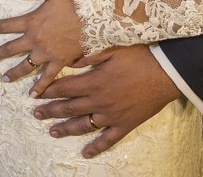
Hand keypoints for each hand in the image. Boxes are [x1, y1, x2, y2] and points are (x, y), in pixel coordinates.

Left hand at [0, 0, 82, 96]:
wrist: (94, 18)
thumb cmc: (74, 1)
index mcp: (31, 21)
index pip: (7, 25)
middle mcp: (35, 39)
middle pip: (11, 48)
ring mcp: (46, 53)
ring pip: (25, 65)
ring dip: (13, 72)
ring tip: (4, 78)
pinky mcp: (59, 62)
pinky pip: (47, 77)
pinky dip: (40, 86)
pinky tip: (33, 95)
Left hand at [34, 45, 181, 158]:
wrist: (167, 73)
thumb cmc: (140, 56)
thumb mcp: (112, 48)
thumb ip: (89, 54)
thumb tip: (69, 58)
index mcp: (94, 81)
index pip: (65, 87)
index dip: (49, 90)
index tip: (35, 94)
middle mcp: (99, 101)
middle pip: (69, 108)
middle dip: (51, 111)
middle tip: (36, 114)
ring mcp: (112, 115)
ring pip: (83, 125)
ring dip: (66, 129)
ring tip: (52, 132)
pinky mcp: (125, 124)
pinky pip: (108, 140)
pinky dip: (96, 147)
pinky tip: (86, 153)